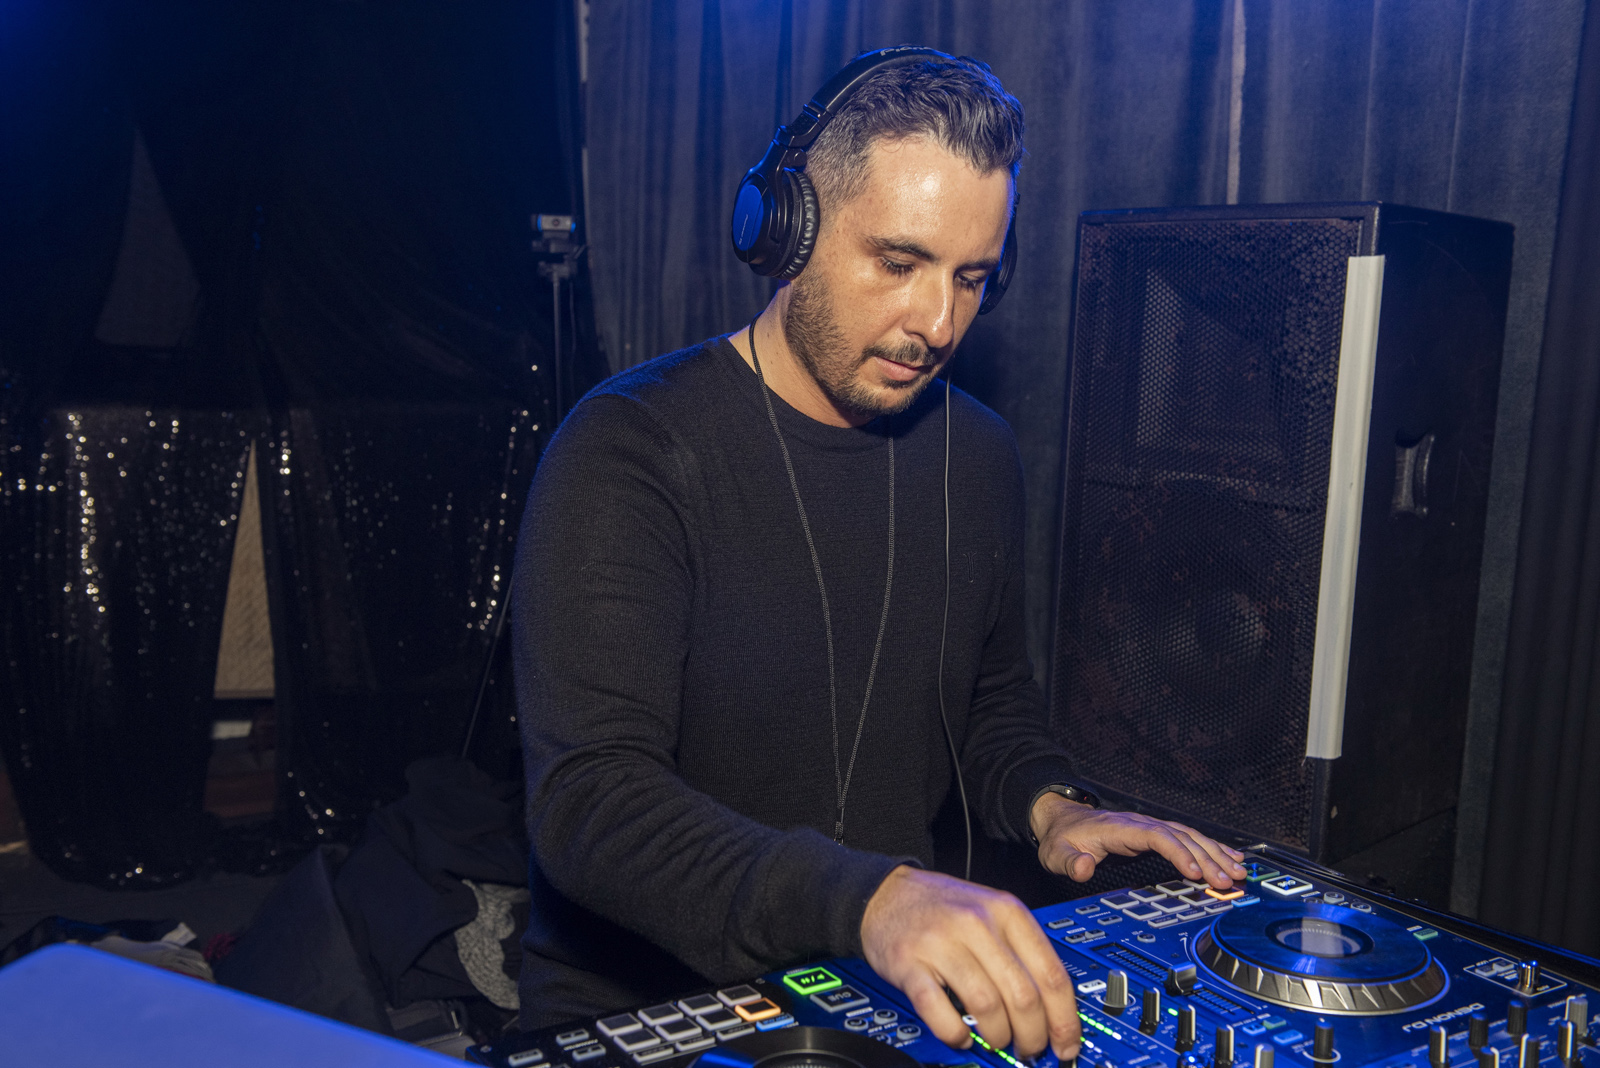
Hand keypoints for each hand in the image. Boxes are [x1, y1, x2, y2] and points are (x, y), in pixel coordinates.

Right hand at [859, 865, 1079, 1060]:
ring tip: (995, 1040)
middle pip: (1023, 996)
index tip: (1066, 1045)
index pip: (1052, 975)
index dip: (1064, 1020)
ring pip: (986, 1005)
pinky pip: (938, 1009)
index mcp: (1007, 912)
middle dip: (1032, 1035)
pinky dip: (954, 1033)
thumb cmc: (945, 909)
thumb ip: (1022, 954)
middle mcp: (977, 924)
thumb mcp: (993, 913)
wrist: (887, 892)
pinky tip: (960, 1035)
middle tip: (1029, 1048)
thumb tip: (1054, 1012)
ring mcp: (941, 943)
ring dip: (997, 1036)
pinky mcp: (909, 963)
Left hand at [1030, 793, 1246, 887]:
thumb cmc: (1062, 839)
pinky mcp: (1154, 834)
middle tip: (1229, 880)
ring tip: (1238, 872)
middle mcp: (1140, 824)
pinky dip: (1210, 848)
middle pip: (1181, 837)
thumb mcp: (1058, 854)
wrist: (1061, 820)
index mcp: (1121, 828)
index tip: (1195, 872)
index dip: (1178, 852)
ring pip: (1189, 836)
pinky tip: (1228, 858)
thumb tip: (1084, 869)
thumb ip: (1071, 863)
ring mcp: (1149, 827)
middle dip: (1208, 857)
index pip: (1157, 836)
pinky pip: (1188, 838)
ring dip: (1215, 853)